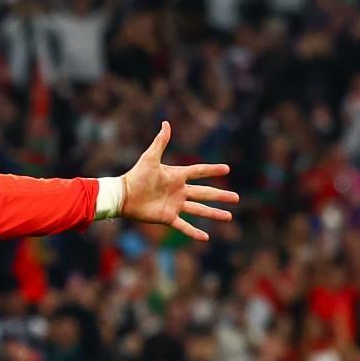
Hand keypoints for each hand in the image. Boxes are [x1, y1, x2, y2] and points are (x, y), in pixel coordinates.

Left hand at [120, 122, 238, 240]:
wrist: (123, 195)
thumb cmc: (135, 175)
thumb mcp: (150, 158)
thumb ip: (160, 142)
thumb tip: (166, 123)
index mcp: (176, 176)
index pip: (199, 171)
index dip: (212, 170)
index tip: (227, 169)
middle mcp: (178, 191)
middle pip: (204, 193)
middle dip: (220, 196)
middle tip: (236, 198)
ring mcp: (174, 205)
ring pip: (199, 210)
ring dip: (214, 213)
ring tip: (229, 216)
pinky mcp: (167, 217)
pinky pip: (184, 226)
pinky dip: (194, 232)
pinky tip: (206, 237)